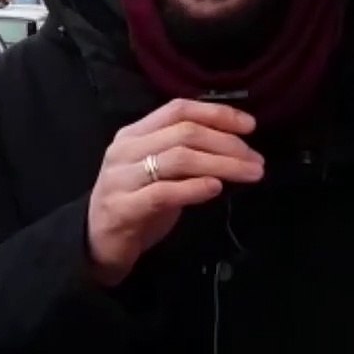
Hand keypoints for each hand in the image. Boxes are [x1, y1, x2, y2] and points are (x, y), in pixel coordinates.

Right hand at [86, 99, 264, 287]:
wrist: (97, 243)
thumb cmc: (136, 204)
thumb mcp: (159, 172)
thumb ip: (185, 154)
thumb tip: (235, 147)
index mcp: (134, 133)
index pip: (178, 109)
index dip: (217, 113)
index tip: (250, 126)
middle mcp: (125, 149)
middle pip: (184, 133)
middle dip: (227, 144)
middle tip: (256, 160)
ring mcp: (121, 178)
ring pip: (178, 159)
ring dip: (221, 165)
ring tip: (249, 174)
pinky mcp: (123, 208)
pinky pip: (163, 192)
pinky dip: (193, 188)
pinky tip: (216, 189)